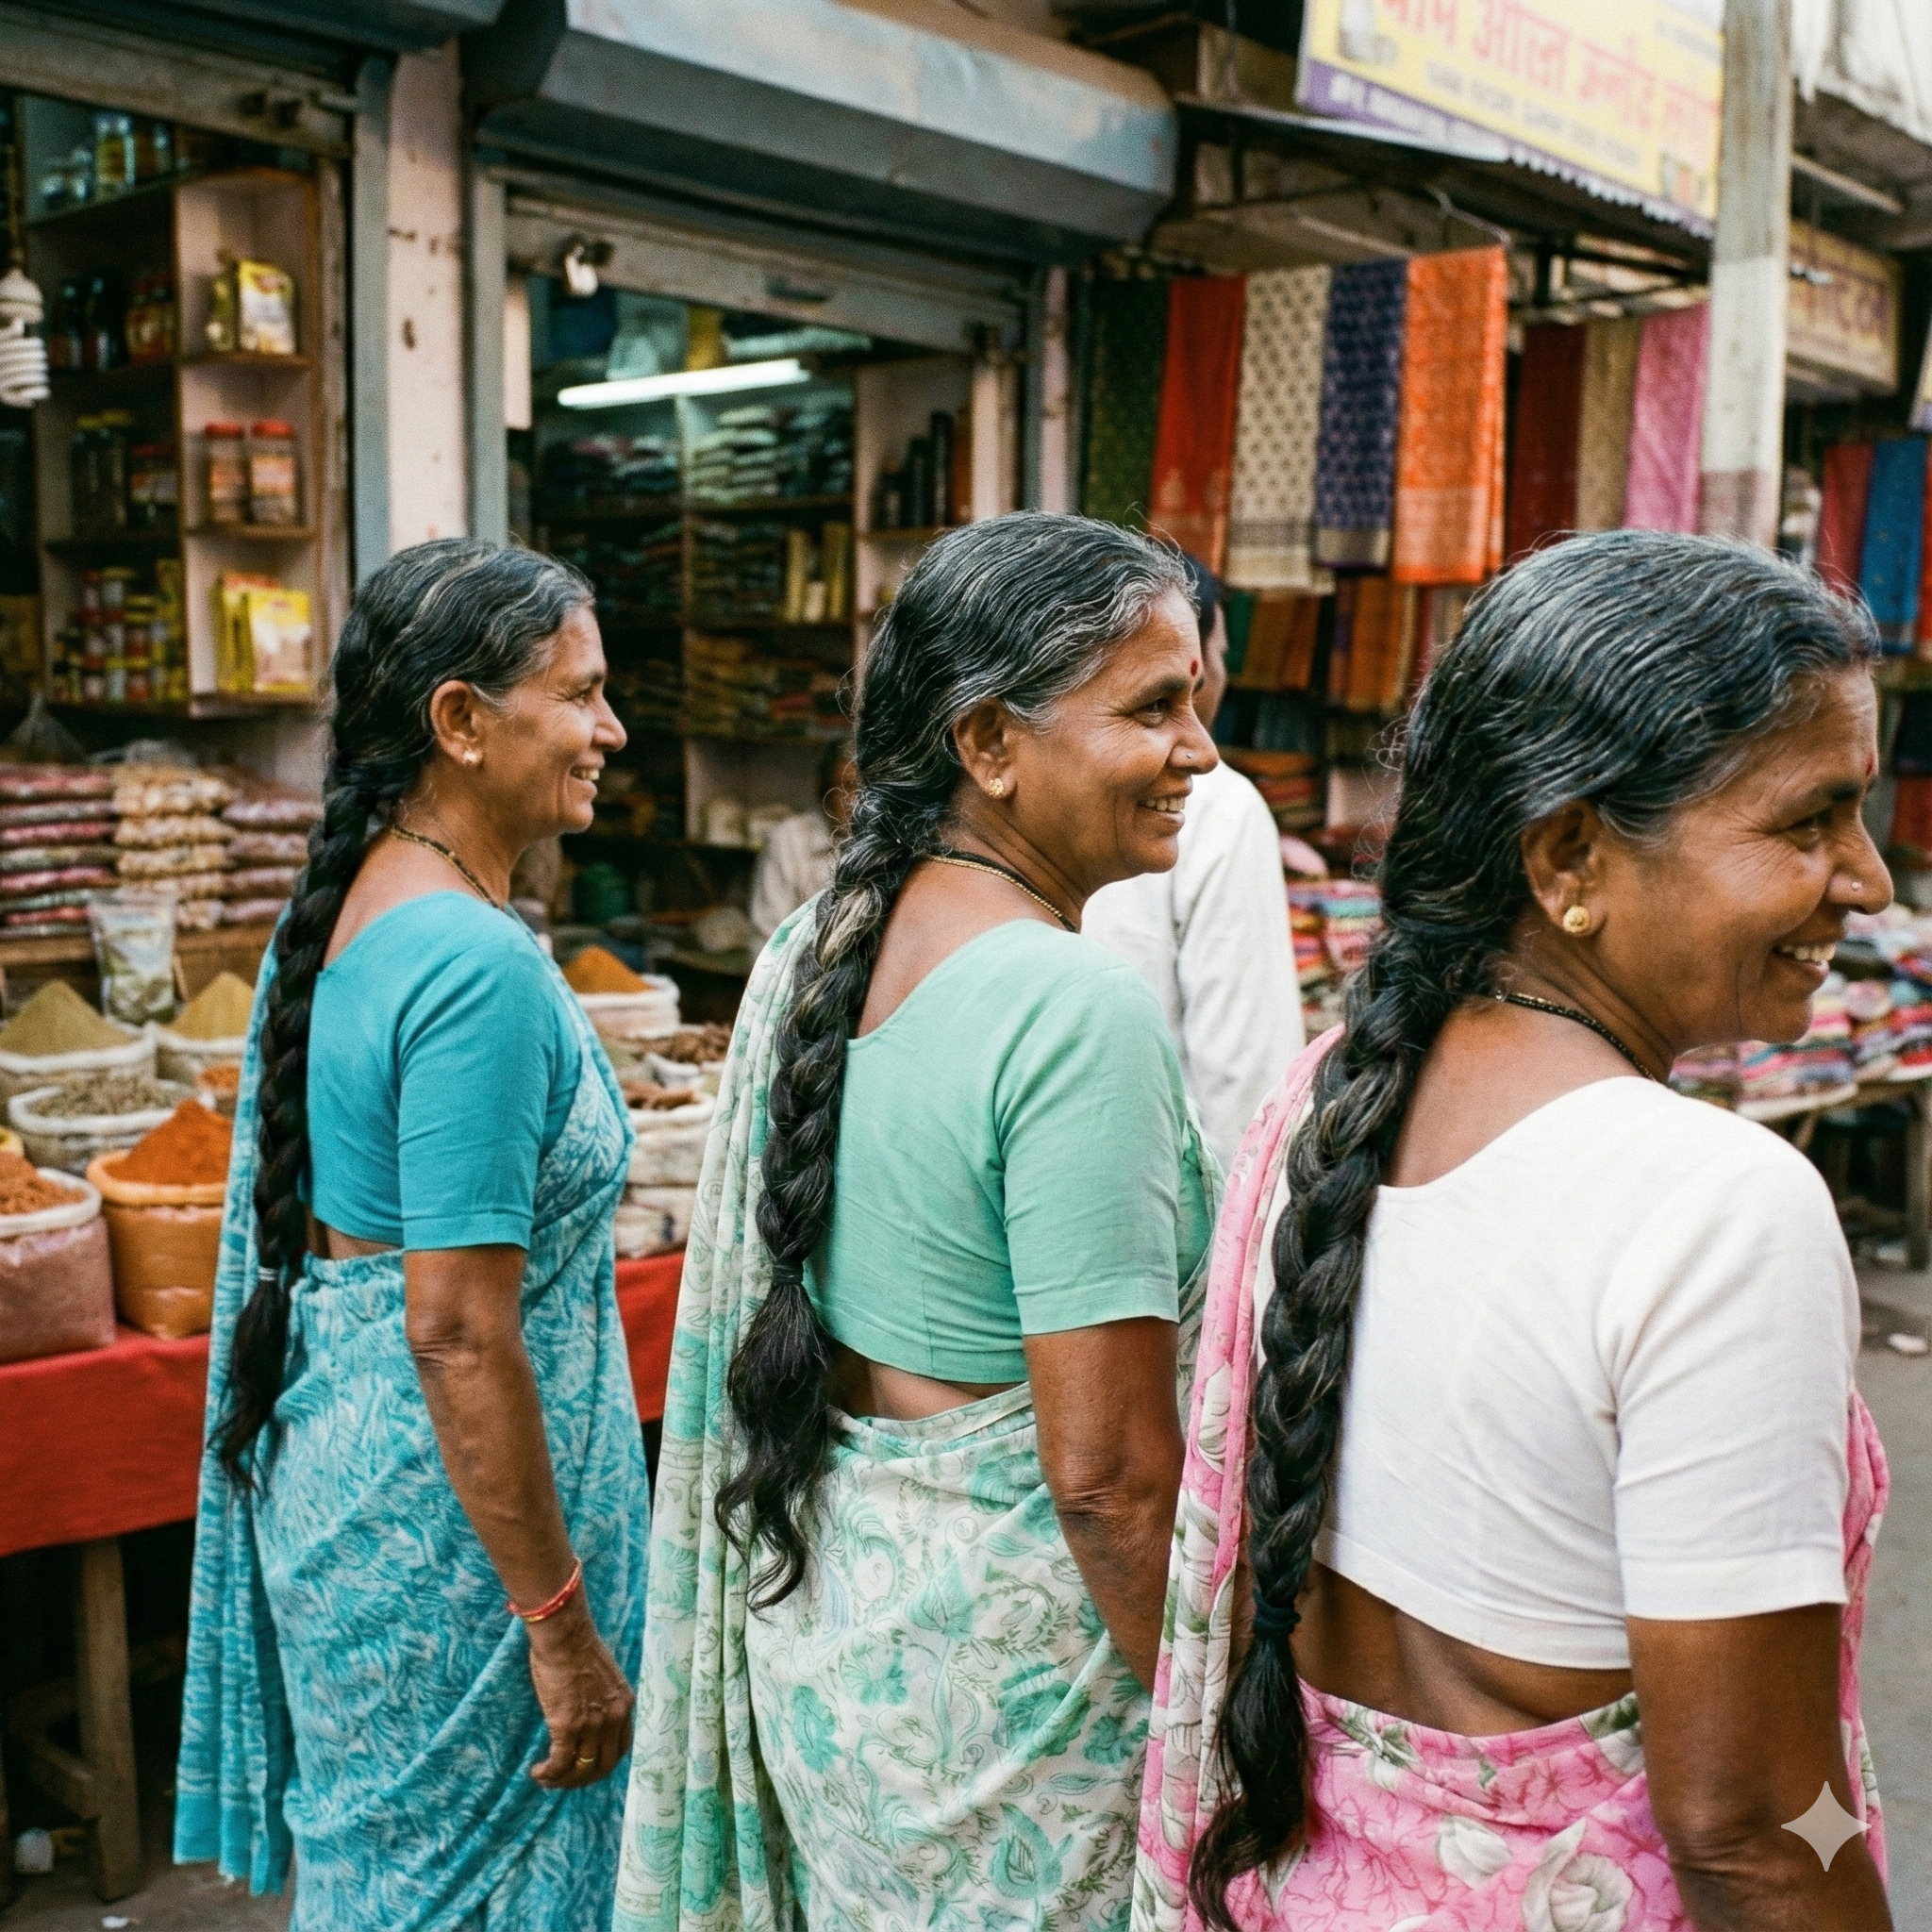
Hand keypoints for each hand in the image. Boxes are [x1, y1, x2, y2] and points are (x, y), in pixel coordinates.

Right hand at [524, 1592, 635, 1787]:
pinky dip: (548, 1773)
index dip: (603, 1764)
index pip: (621, 1748)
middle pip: (602, 1766)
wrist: (565, 1635)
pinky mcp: (567, 1725)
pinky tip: (538, 1772)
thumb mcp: (603, 1675)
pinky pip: (559, 1763)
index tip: (586, 1767)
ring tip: (546, 1778)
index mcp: (625, 1703)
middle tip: (563, 1779)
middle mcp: (613, 1717)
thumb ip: (603, 1697)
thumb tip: (588, 1712)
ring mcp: (592, 1723)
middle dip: (582, 1779)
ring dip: (561, 1780)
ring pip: (579, 1770)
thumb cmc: (577, 1647)